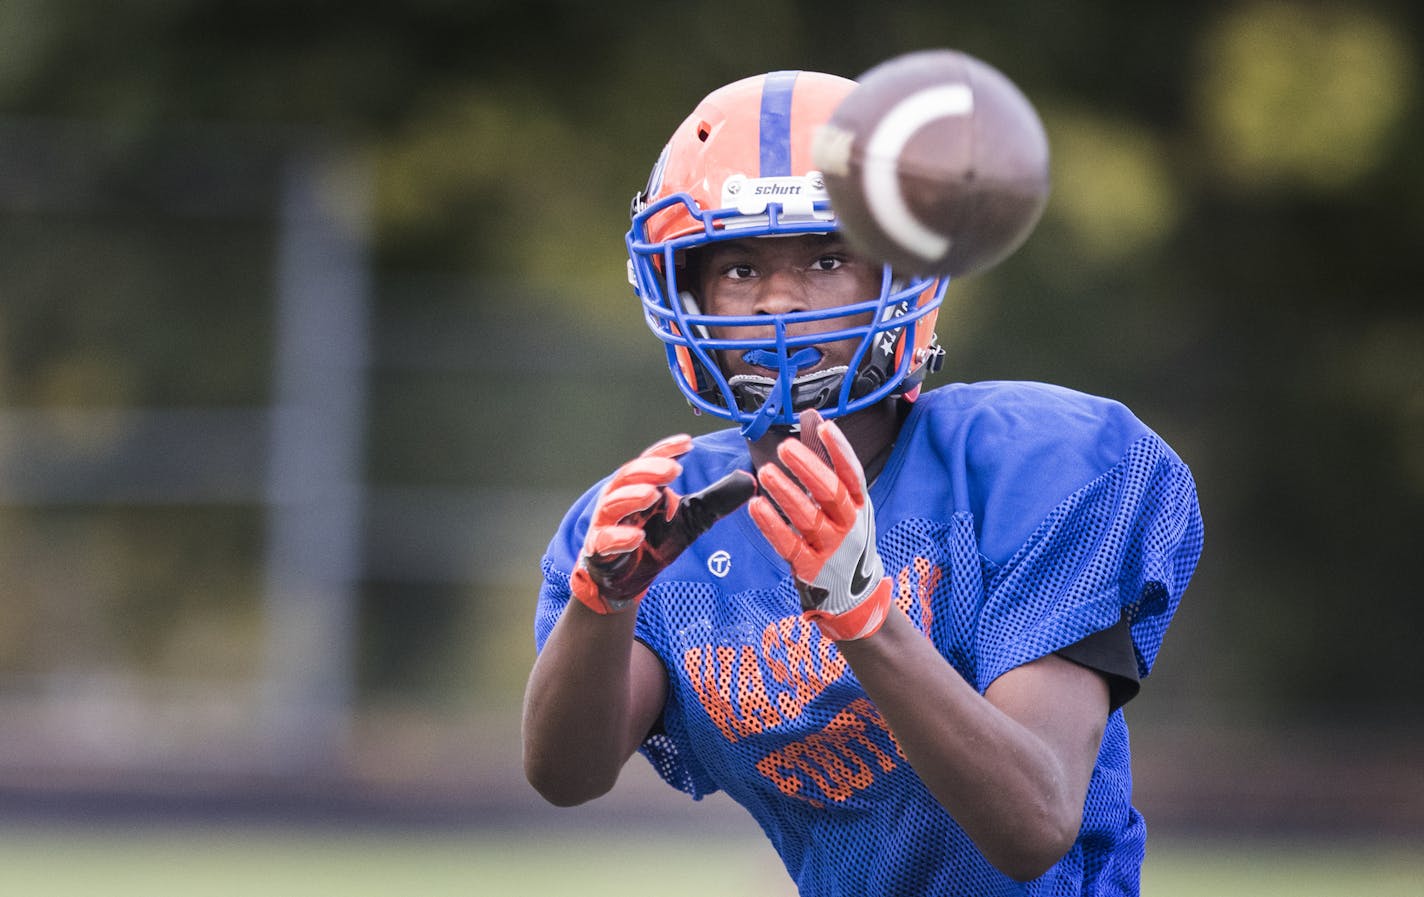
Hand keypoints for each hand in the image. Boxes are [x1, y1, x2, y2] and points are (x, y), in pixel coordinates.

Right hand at [571, 434, 756, 613]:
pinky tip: (637, 537)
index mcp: (640, 486)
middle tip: (673, 470)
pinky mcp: (600, 550)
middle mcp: (620, 499)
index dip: (667, 450)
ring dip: (632, 497)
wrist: (629, 579)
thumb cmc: (655, 542)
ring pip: (614, 503)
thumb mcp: (691, 518)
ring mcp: (607, 523)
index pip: (651, 461)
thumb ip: (716, 499)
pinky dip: (619, 537)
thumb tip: (749, 482)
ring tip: (653, 494)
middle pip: (628, 476)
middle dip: (650, 470)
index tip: (688, 443)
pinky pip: (605, 540)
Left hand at [749, 409, 892, 640]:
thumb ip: (825, 460)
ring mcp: (830, 548)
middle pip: (830, 492)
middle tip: (784, 447)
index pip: (852, 472)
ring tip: (765, 473)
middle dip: (808, 468)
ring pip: (807, 518)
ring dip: (786, 493)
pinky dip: (771, 525)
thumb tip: (811, 416)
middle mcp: (848, 525)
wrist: (854, 596)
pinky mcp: (810, 567)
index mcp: (858, 504)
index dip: (839, 449)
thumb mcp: (843, 502)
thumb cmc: (843, 537)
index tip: (823, 426)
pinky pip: (788, 544)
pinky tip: (755, 506)